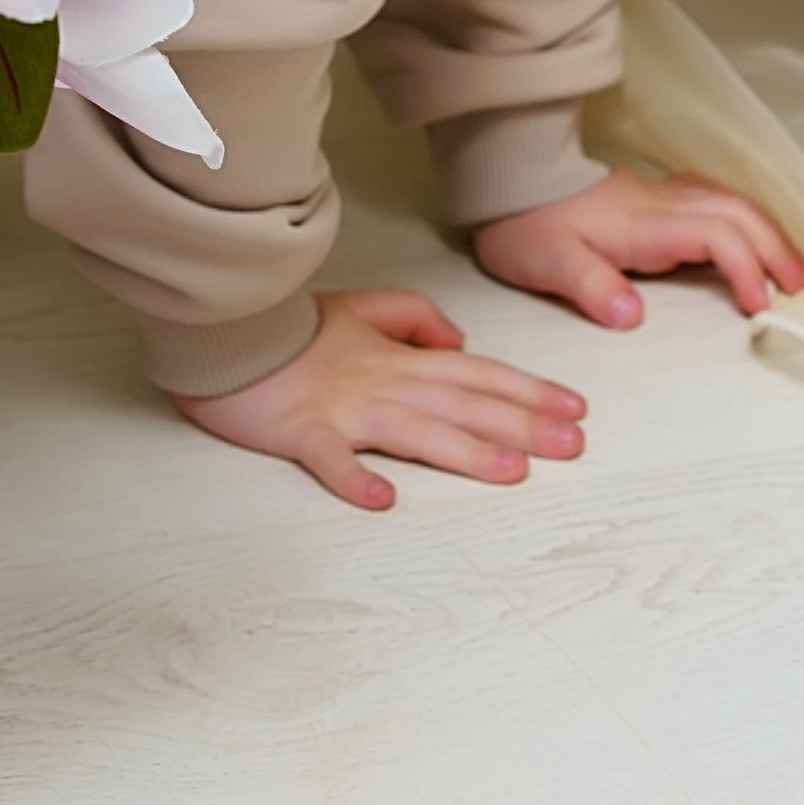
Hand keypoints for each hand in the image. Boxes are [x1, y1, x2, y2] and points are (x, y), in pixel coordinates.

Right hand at [174, 288, 587, 511]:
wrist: (228, 333)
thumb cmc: (294, 330)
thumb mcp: (362, 306)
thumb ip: (414, 316)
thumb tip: (458, 339)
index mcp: (399, 358)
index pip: (477, 373)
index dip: (528, 390)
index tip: (575, 409)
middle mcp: (384, 382)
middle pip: (463, 403)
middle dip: (522, 424)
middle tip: (572, 445)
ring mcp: (345, 409)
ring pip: (416, 431)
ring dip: (465, 451)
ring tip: (512, 472)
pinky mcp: (302, 432)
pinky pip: (330, 459)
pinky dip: (355, 477)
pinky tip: (383, 498)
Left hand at [471, 164, 803, 328]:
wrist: (507, 181)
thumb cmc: (525, 223)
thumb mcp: (547, 260)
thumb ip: (590, 285)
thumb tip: (633, 314)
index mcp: (645, 223)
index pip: (717, 235)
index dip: (747, 268)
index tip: (761, 308)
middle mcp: (662, 204)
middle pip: (740, 214)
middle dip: (779, 250)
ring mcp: (661, 197)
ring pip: (733, 202)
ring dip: (769, 233)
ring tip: (793, 271)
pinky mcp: (655, 199)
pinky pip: (717, 201)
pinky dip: (746, 220)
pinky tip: (751, 236)